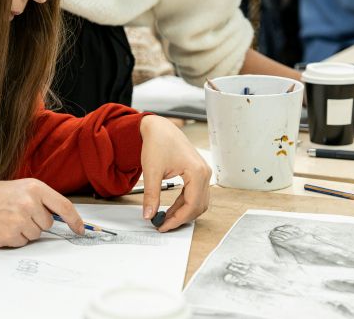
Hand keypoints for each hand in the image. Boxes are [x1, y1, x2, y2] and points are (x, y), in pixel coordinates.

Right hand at [0, 178, 82, 247]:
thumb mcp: (21, 187)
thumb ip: (41, 199)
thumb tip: (61, 216)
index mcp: (35, 188)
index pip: (64, 206)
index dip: (75, 220)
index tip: (80, 229)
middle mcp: (30, 203)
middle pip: (48, 224)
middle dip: (37, 222)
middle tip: (20, 213)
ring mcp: (20, 220)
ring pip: (36, 234)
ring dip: (26, 230)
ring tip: (10, 219)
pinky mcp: (11, 235)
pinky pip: (23, 242)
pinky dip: (16, 238)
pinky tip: (4, 226)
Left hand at [139, 115, 210, 231]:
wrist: (159, 128)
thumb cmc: (158, 142)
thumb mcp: (152, 171)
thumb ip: (151, 195)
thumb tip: (149, 215)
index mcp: (197, 172)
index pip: (192, 205)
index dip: (177, 219)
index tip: (162, 226)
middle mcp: (204, 173)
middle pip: (198, 206)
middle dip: (181, 218)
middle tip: (163, 225)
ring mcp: (203, 172)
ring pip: (198, 202)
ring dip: (183, 212)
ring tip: (165, 218)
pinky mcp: (198, 172)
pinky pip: (195, 194)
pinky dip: (185, 204)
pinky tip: (171, 209)